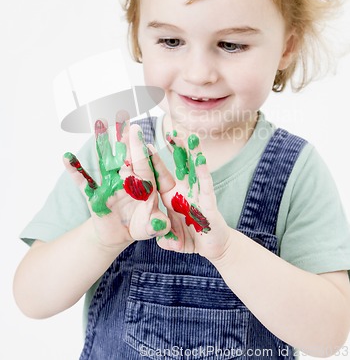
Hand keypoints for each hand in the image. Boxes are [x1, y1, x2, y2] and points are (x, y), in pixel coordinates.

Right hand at [63, 112, 170, 249]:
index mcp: (144, 184)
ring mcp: (109, 184)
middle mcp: (126, 178)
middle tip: (122, 116)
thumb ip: (156, 225)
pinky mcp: (94, 194)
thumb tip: (161, 225)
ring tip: (98, 123)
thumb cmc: (140, 225)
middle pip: (126, 155)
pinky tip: (66, 157)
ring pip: (106, 160)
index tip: (137, 132)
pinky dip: (74, 170)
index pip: (143, 164)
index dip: (140, 149)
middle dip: (124, 137)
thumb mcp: (150, 227)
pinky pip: (83, 181)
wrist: (120, 234)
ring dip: (102, 143)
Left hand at [148, 132, 231, 261]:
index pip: (160, 177)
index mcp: (171, 197)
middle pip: (176, 167)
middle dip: (173, 150)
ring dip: (190, 153)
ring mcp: (197, 194)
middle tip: (170, 131)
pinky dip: (203, 171)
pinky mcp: (209, 202)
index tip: (144, 146)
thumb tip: (159, 239)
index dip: (152, 162)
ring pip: (193, 169)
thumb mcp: (171, 238)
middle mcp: (183, 191)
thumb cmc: (191, 238)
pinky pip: (205, 184)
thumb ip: (163, 236)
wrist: (213, 248)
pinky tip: (200, 158)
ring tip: (188, 136)